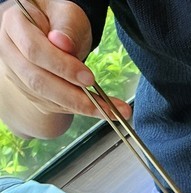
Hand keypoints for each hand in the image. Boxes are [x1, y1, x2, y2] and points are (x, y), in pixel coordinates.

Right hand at [0, 0, 129, 134]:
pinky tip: (101, 111)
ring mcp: (16, 73)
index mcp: (13, 23)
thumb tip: (63, 44)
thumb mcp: (66, 13)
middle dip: (73, 95)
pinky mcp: (29, 90)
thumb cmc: (58, 17)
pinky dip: (79, 109)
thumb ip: (66, 27)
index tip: (89, 78)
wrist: (52, 30)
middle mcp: (9, 51)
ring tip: (111, 111)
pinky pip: (54, 105)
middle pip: (37, 80)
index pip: (34, 50)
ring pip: (45, 98)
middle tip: (104, 104)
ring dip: (80, 107)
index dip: (62, 66)